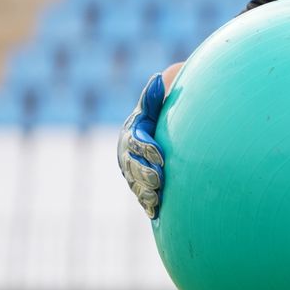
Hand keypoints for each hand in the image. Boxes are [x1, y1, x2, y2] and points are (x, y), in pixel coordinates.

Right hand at [117, 73, 166, 218]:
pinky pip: (140, 195)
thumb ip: (153, 96)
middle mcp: (128, 155)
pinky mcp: (137, 185)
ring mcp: (131, 172)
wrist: (146, 138)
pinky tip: (156, 211)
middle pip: (134, 167)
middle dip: (146, 174)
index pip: (137, 143)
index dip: (148, 150)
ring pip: (135, 183)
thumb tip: (157, 78)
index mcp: (132, 135)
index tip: (161, 156)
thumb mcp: (151, 107)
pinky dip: (147, 203)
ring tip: (158, 198)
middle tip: (160, 181)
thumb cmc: (152, 120)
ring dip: (145, 192)